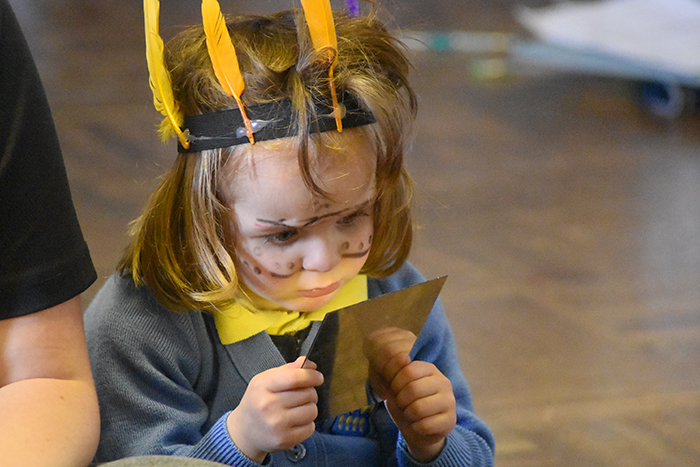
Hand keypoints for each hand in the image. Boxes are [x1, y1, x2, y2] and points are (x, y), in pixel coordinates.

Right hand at [227, 357, 323, 462]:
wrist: (244, 432)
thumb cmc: (257, 402)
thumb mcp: (265, 381)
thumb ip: (287, 370)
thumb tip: (307, 363)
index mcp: (263, 386)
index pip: (295, 377)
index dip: (311, 376)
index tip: (318, 377)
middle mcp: (268, 405)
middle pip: (307, 393)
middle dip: (310, 392)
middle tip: (301, 395)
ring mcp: (277, 424)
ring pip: (312, 410)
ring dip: (309, 408)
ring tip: (297, 409)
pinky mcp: (284, 439)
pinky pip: (310, 427)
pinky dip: (307, 424)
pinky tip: (294, 422)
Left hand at [364, 327, 455, 461]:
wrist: (420, 431)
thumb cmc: (406, 404)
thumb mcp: (397, 389)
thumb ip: (396, 376)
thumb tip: (403, 358)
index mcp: (429, 369)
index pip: (408, 371)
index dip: (395, 384)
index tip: (395, 391)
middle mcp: (443, 382)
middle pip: (413, 389)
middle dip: (401, 401)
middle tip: (402, 405)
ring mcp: (449, 401)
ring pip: (418, 409)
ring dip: (407, 415)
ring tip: (410, 415)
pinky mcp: (450, 420)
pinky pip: (424, 425)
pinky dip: (415, 427)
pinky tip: (419, 425)